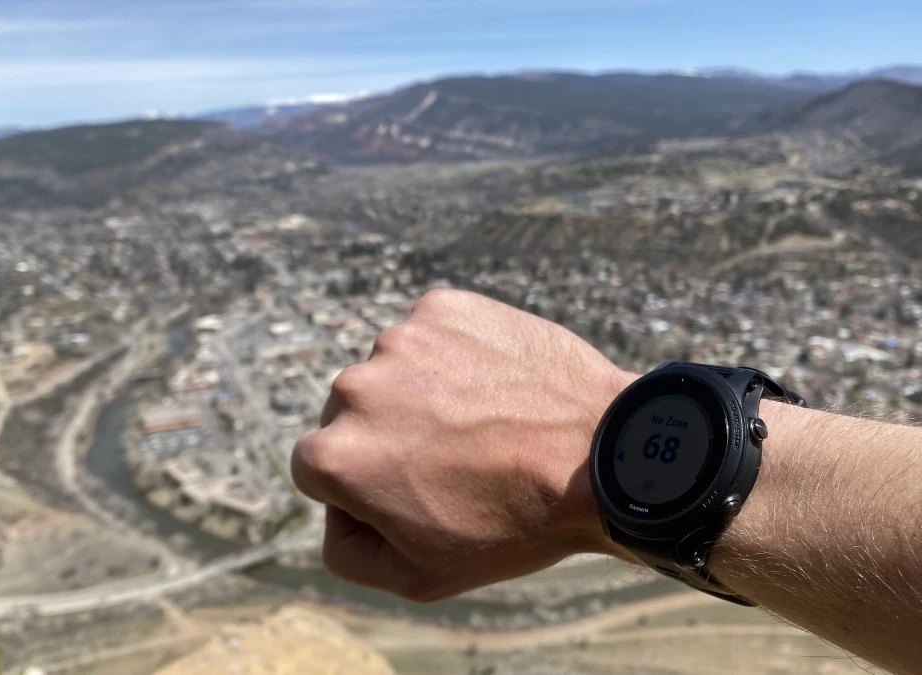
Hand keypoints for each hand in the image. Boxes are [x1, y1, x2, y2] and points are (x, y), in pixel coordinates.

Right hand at [291, 289, 632, 600]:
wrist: (602, 455)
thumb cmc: (512, 523)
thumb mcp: (419, 577)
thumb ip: (347, 553)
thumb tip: (334, 513)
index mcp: (333, 456)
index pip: (318, 470)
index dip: (366, 489)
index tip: (418, 494)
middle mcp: (352, 388)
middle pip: (352, 416)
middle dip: (391, 437)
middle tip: (456, 462)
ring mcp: (398, 340)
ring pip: (393, 373)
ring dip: (423, 395)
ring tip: (483, 424)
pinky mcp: (442, 307)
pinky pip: (432, 336)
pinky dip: (454, 357)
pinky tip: (495, 387)